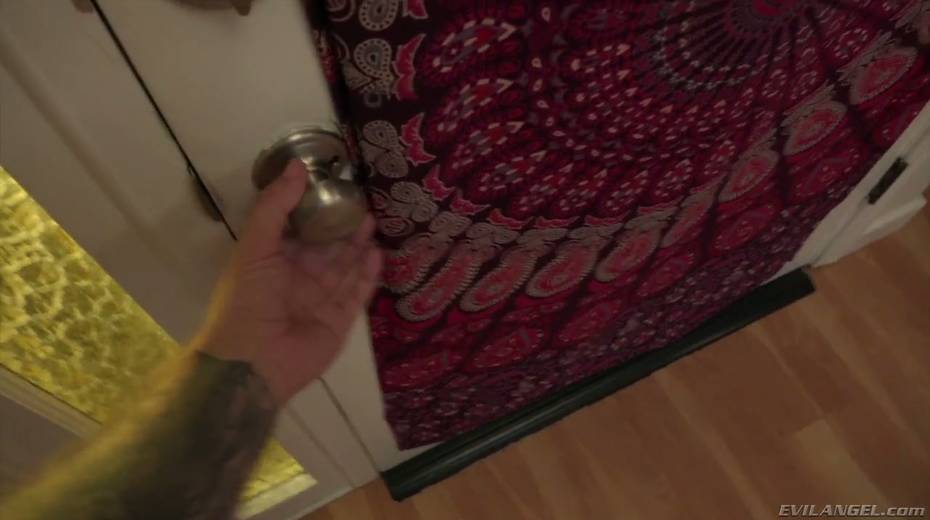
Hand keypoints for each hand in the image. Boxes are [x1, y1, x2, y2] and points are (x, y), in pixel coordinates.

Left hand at [194, 160, 380, 404]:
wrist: (252, 361)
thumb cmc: (246, 299)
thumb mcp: (255, 246)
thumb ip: (275, 206)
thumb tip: (296, 165)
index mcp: (272, 262)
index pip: (298, 231)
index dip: (316, 210)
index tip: (335, 186)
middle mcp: (297, 280)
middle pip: (327, 248)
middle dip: (344, 226)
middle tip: (365, 200)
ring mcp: (319, 302)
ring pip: (345, 268)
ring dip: (359, 246)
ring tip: (375, 219)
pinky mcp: (339, 321)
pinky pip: (357, 294)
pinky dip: (368, 275)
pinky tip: (378, 252)